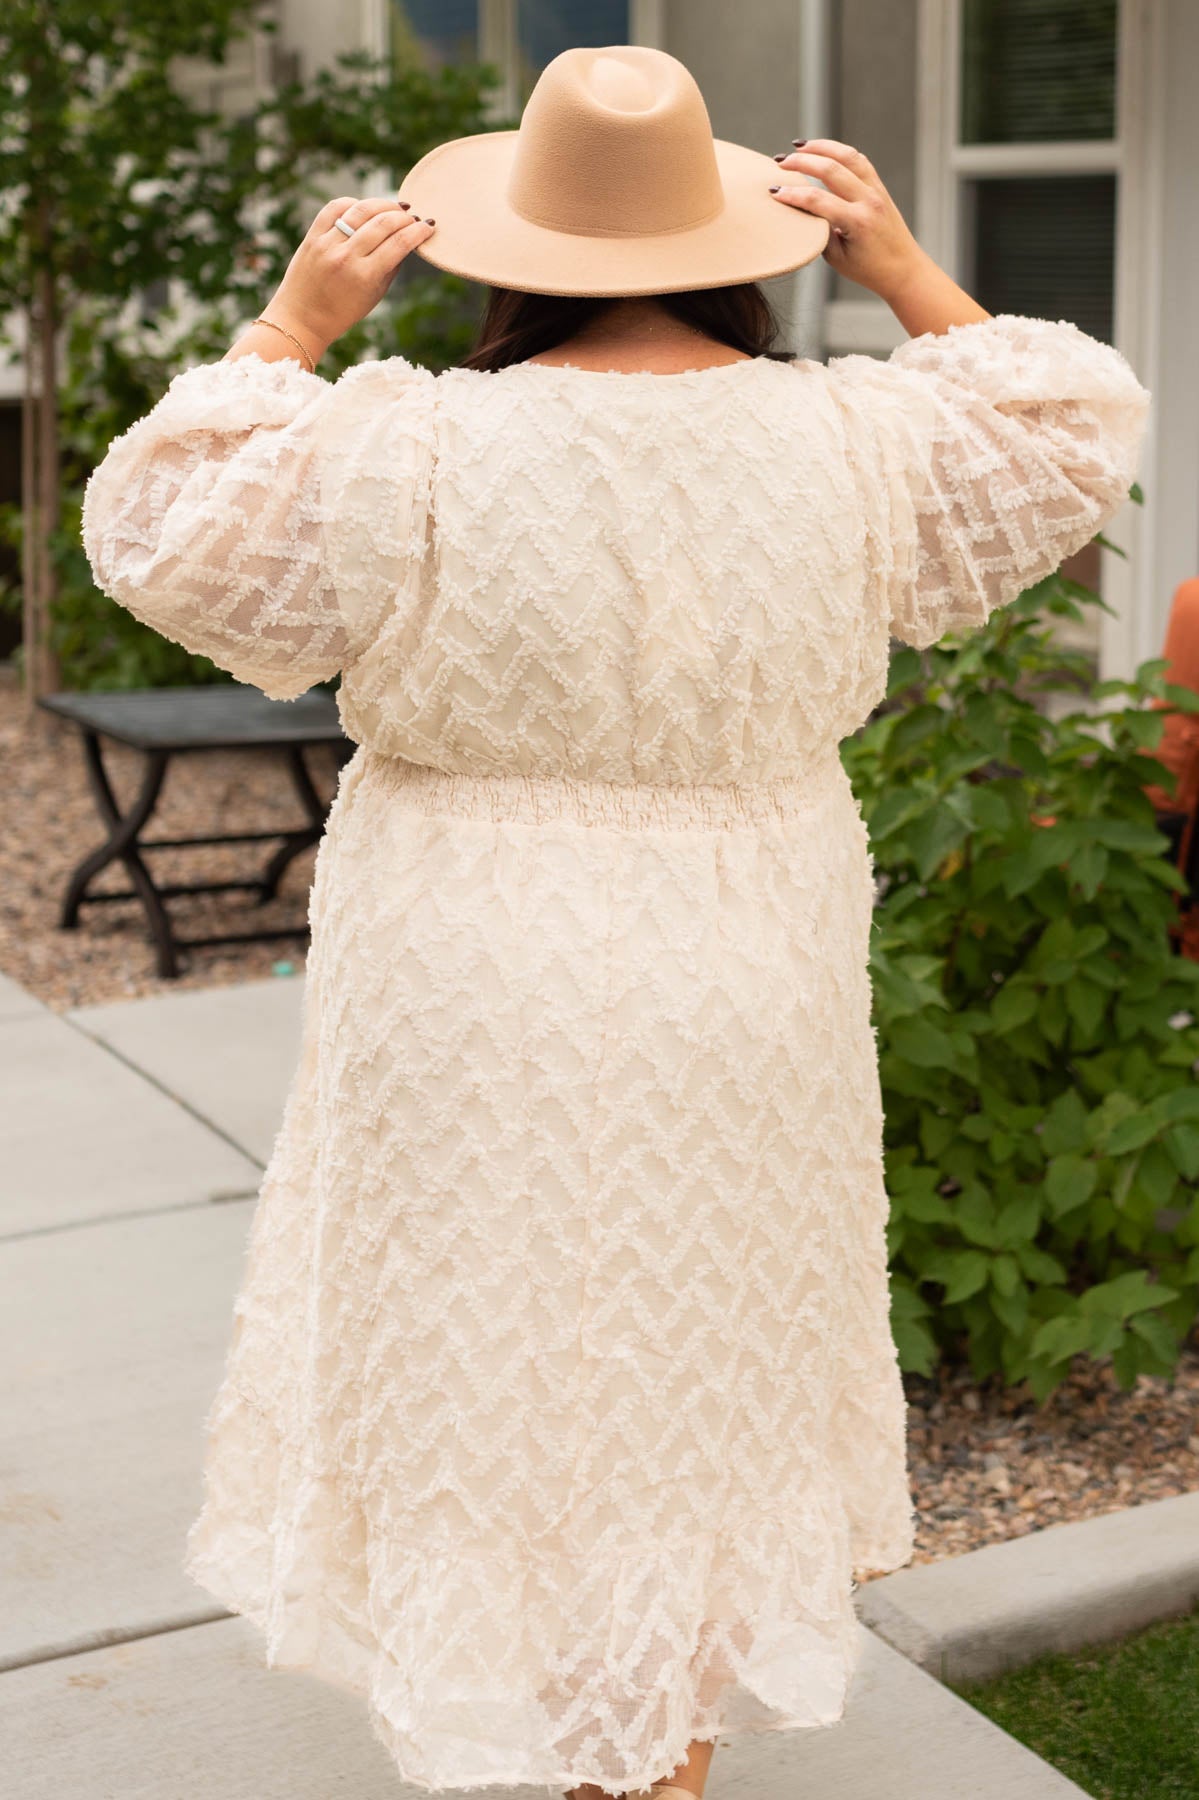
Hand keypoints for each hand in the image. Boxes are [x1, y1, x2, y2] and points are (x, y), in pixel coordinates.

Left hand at [259, 194, 436, 361]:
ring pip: (361, 209)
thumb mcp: (374, 295)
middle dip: (404, 217)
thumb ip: (391, 266)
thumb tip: (408, 240)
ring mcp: (327, 244)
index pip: (399, 244)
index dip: (418, 232)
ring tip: (394, 208)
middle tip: (413, 217)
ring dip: (383, 204)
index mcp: (364, 276)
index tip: (428, 227)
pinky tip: (364, 208)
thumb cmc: (343, 312)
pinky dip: (353, 202)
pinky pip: (335, 207)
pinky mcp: (312, 236)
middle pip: (384, 223)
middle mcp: (345, 257)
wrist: (302, 319)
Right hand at [768, 139, 928, 301]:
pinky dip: (839, 152)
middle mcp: (869, 201)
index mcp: (857, 222)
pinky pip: (859, 161)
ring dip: (822, 147)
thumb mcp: (838, 258)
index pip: (818, 200)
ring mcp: (877, 191)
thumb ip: (819, 231)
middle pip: (831, 169)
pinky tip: (824, 151)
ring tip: (799, 146)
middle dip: (802, 161)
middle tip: (780, 162)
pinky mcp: (879, 187)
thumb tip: (801, 209)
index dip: (793, 195)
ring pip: (848, 156)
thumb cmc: (869, 269)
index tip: (774, 192)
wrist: (903, 269)